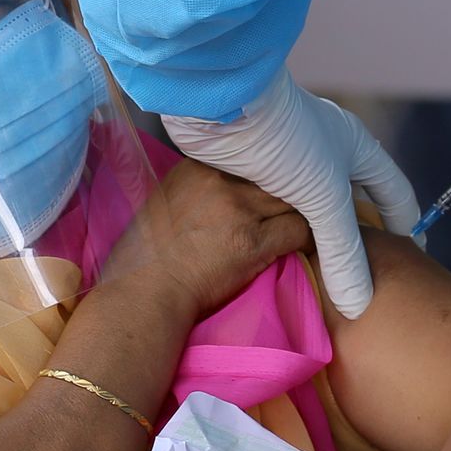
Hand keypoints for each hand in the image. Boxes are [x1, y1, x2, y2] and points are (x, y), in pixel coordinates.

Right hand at [105, 159, 312, 320]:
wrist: (144, 293)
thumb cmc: (144, 257)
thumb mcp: (163, 204)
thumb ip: (195, 190)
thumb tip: (224, 191)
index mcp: (193, 167)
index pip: (247, 156)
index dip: (262, 173)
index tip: (267, 185)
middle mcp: (217, 179)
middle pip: (272, 173)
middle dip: (286, 187)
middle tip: (296, 202)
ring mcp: (237, 209)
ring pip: (292, 197)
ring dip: (301, 210)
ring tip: (307, 222)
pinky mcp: (253, 241)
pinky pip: (298, 229)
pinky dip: (306, 238)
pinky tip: (305, 245)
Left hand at [161, 70, 419, 318]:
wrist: (217, 106)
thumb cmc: (283, 140)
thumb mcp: (323, 197)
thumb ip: (343, 250)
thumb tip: (360, 304)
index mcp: (355, 148)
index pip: (393, 193)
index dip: (405, 225)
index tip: (414, 255)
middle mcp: (326, 149)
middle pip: (351, 200)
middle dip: (357, 234)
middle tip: (362, 273)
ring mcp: (288, 156)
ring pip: (310, 204)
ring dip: (315, 233)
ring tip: (321, 270)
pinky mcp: (253, 163)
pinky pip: (273, 201)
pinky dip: (279, 225)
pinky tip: (277, 250)